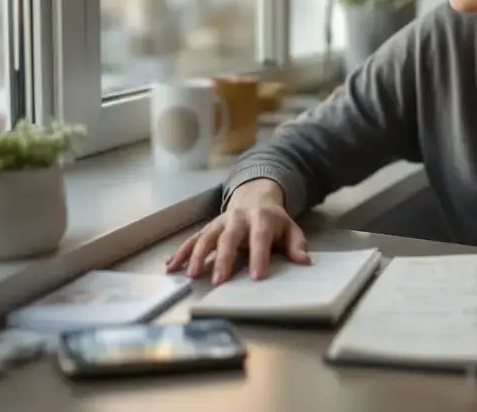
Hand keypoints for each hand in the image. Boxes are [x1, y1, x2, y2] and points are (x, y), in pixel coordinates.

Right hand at [165, 179, 309, 283]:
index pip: (259, 238)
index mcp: (261, 219)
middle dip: (223, 259)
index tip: (258, 277)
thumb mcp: (290, 228)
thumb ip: (297, 244)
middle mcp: (237, 219)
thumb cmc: (274, 220)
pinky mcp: (208, 228)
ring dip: (196, 256)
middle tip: (219, 281)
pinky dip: (181, 253)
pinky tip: (172, 267)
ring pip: (205, 237)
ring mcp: (219, 223)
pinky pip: (192, 239)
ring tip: (190, 275)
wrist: (254, 195)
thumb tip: (304, 261)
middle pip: (228, 238)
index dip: (259, 257)